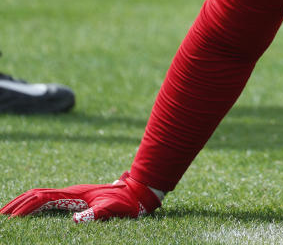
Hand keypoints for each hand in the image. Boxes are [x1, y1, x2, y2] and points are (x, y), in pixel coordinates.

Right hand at [0, 172, 161, 221]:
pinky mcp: (75, 198)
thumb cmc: (126, 202)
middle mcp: (69, 191)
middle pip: (36, 194)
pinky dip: (33, 204)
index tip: (9, 218)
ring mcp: (72, 193)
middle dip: (16, 205)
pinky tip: (28, 211)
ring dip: (22, 203)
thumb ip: (95, 214)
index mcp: (74, 193)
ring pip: (40, 195)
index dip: (25, 208)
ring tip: (6, 213)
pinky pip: (48, 199)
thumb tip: (75, 221)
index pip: (42, 198)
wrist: (139, 191)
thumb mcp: (112, 208)